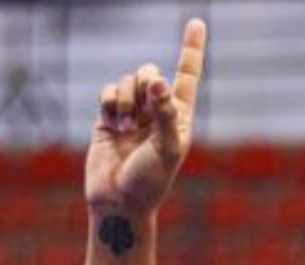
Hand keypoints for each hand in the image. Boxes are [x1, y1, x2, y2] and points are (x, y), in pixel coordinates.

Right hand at [86, 18, 206, 217]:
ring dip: (124, 101)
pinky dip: (109, 103)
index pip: (187, 76)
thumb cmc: (149, 182)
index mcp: (179, 117)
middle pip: (151, 72)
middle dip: (146, 80)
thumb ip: (165, 113)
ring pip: (127, 82)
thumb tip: (158, 81)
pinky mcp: (107, 118)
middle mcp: (156, 112)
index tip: (197, 22)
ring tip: (124, 128)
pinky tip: (111, 124)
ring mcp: (131, 114)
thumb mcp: (167, 149)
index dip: (191, 49)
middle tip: (145, 101)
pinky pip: (108, 92)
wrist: (118, 203)